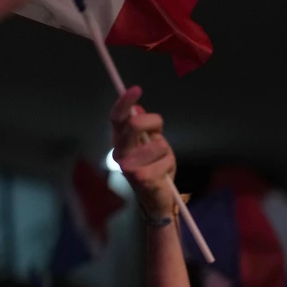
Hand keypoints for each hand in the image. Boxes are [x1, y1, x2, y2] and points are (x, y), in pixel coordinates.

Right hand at [110, 87, 176, 219]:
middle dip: (153, 123)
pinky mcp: (141, 178)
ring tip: (162, 161)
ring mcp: (128, 166)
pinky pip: (165, 161)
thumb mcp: (153, 143)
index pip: (117, 117)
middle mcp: (119, 152)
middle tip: (159, 133)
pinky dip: (169, 165)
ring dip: (165, 150)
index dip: (124, 102)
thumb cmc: (155, 167)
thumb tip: (137, 108)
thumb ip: (146, 128)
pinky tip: (163, 175)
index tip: (136, 89)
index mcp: (120, 140)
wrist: (157, 197)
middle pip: (135, 124)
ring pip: (157, 144)